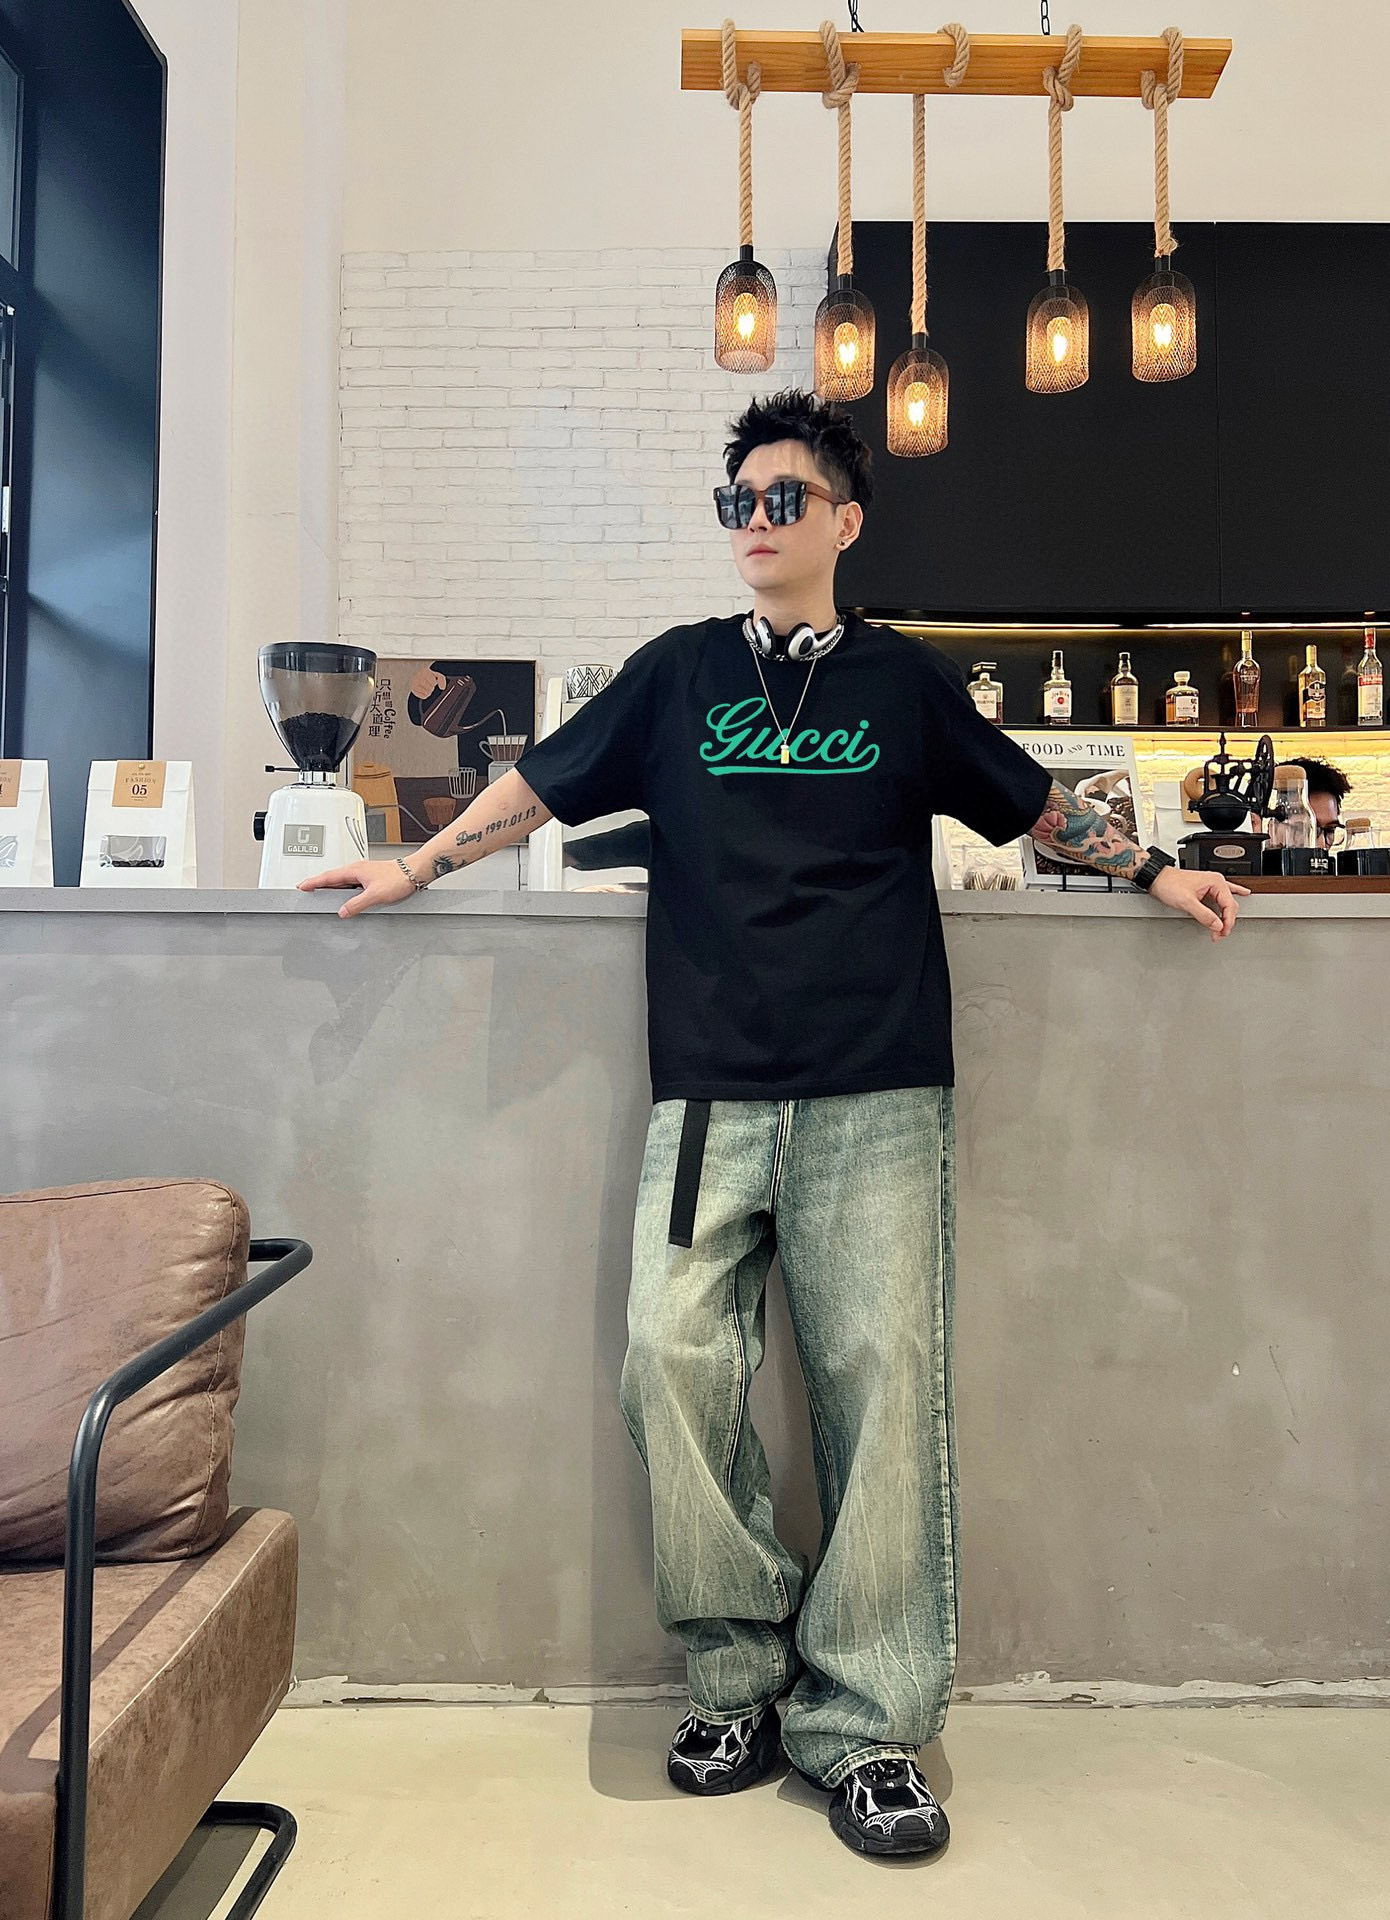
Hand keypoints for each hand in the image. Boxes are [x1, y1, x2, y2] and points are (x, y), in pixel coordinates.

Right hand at [296, 858, 417, 917]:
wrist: (414, 872)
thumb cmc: (398, 878)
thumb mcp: (374, 895)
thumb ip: (356, 904)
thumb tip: (343, 911)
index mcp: (354, 870)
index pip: (327, 877)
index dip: (313, 882)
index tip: (301, 886)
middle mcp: (357, 869)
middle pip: (332, 877)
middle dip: (318, 883)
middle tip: (306, 889)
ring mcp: (363, 873)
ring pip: (341, 880)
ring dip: (330, 886)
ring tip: (321, 893)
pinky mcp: (370, 877)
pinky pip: (350, 883)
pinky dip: (343, 889)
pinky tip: (344, 896)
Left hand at [1147, 864, 1250, 940]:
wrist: (1157, 879)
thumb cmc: (1169, 885)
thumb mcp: (1187, 902)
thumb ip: (1204, 915)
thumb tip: (1217, 925)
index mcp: (1216, 882)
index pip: (1230, 906)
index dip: (1228, 922)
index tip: (1222, 932)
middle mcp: (1216, 882)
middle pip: (1230, 906)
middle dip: (1226, 922)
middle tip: (1219, 934)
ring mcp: (1211, 885)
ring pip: (1226, 903)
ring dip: (1225, 917)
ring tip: (1221, 929)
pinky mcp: (1206, 888)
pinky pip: (1222, 896)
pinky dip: (1229, 900)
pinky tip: (1242, 894)